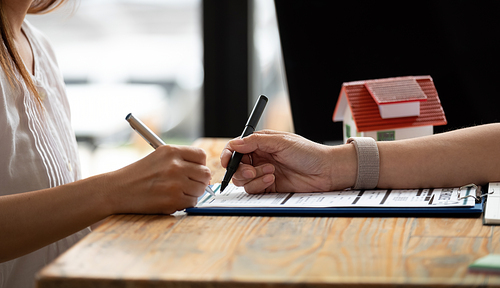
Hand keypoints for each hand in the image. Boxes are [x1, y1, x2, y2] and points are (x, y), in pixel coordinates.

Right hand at [106, 145, 210, 213]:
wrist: (117, 190)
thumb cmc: (138, 175)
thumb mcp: (158, 157)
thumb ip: (180, 160)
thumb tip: (204, 172)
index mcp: (171, 151)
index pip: (201, 155)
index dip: (199, 164)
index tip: (194, 171)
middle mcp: (175, 165)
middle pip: (205, 173)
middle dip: (199, 180)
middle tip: (188, 184)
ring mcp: (175, 183)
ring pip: (200, 189)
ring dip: (192, 193)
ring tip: (176, 192)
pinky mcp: (173, 200)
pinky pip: (192, 202)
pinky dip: (185, 203)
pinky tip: (171, 200)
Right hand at [220, 130, 355, 192]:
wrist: (326, 171)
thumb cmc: (307, 152)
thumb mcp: (280, 141)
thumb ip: (255, 142)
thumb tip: (234, 144)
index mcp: (260, 143)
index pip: (236, 148)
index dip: (228, 155)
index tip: (226, 161)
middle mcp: (259, 158)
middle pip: (236, 166)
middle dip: (240, 169)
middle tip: (251, 170)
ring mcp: (263, 173)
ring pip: (243, 180)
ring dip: (253, 177)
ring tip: (270, 172)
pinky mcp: (269, 187)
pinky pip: (254, 190)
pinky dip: (259, 185)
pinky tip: (272, 179)